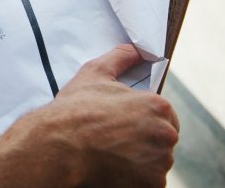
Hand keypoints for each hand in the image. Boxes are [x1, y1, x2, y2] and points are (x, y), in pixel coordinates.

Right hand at [0, 45, 178, 187]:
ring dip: (140, 161)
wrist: (59, 147)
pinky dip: (135, 178)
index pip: (165, 115)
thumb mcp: (95, 74)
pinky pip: (149, 182)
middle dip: (143, 141)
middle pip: (162, 140)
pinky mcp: (151, 185)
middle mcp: (166, 135)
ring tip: (111, 154)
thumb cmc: (75, 110)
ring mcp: (159, 163)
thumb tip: (136, 49)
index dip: (143, 119)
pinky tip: (114, 168)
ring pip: (156, 162)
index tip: (123, 124)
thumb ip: (120, 57)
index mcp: (158, 106)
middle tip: (114, 140)